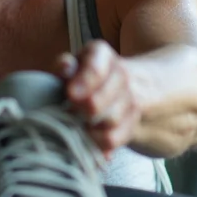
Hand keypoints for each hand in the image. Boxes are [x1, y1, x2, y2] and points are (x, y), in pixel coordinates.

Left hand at [55, 40, 141, 158]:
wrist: (118, 84)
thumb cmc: (83, 74)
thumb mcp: (72, 64)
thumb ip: (64, 65)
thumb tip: (65, 67)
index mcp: (102, 54)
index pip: (96, 69)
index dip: (83, 83)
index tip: (70, 95)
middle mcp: (122, 74)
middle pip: (103, 98)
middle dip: (83, 109)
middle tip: (69, 112)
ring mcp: (131, 99)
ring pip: (110, 120)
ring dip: (89, 126)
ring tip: (75, 125)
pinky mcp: (132, 123)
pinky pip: (114, 138)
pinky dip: (97, 142)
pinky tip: (86, 138)